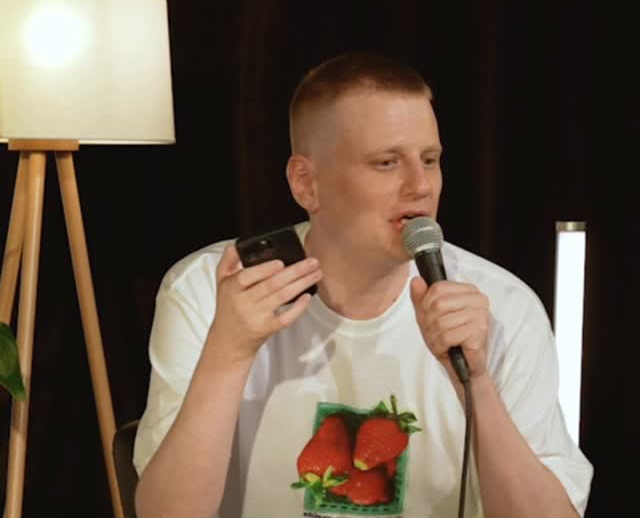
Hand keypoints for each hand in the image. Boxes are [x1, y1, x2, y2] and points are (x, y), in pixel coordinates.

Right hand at [206, 243, 321, 362]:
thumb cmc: (228, 307)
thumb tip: (236, 244)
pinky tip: (307, 297)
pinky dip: (298, 308)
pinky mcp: (267, 328)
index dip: (264, 270)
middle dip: (295, 272)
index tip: (281, 262)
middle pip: (271, 285)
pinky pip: (286, 318)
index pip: (247, 277)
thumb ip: (229, 260)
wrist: (229, 340)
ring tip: (316, 273)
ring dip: (302, 284)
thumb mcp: (221, 282)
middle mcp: (244, 302)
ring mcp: (257, 316)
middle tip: (312, 262)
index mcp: (233, 288)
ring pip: (282, 298)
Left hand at [410, 277, 489, 382]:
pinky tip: (448, 348)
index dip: (426, 304)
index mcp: (469, 291)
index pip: (438, 288)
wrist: (464, 367)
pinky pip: (447, 337)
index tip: (430, 317)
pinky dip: (441, 346)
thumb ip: (421, 297)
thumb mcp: (429, 315)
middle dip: (429, 323)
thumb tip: (416, 280)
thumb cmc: (448, 339)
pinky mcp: (479, 334)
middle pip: (438, 304)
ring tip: (442, 342)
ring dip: (435, 336)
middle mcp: (479, 301)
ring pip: (441, 322)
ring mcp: (481, 317)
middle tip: (436, 333)